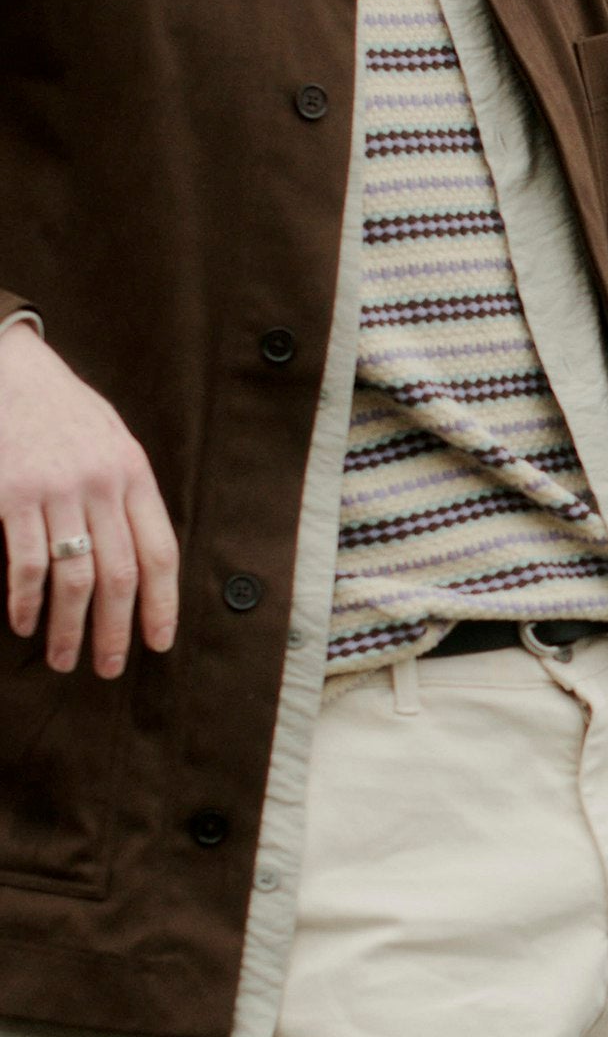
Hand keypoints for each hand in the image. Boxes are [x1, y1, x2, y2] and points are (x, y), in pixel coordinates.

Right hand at [0, 322, 178, 675]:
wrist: (10, 368)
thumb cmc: (63, 412)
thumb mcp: (111, 441)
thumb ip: (128, 495)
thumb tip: (142, 562)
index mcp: (134, 474)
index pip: (160, 552)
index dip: (162, 604)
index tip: (158, 643)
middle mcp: (103, 484)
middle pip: (120, 575)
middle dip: (115, 630)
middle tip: (108, 668)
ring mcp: (58, 489)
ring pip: (75, 577)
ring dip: (69, 627)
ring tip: (64, 658)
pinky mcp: (14, 493)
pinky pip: (29, 562)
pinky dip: (27, 601)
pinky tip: (25, 623)